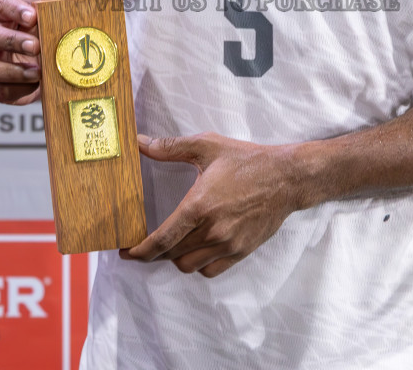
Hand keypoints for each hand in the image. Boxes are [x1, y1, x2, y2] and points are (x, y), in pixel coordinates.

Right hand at [0, 0, 69, 104]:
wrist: (45, 61)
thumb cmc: (44, 30)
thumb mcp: (52, 13)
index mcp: (1, 13)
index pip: (0, 6)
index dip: (14, 11)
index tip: (32, 17)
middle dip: (11, 41)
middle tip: (36, 46)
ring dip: (11, 71)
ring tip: (37, 72)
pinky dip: (15, 89)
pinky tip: (34, 86)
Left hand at [122, 133, 307, 277]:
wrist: (286, 177)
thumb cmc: (247, 160)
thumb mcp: (207, 146)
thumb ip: (170, 148)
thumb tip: (140, 143)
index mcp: (199, 206)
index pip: (161, 240)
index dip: (139, 251)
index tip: (125, 251)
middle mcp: (212, 230)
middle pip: (171, 255)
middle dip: (152, 253)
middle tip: (142, 246)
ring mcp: (228, 244)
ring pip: (189, 265)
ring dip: (175, 258)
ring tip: (170, 245)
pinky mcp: (241, 251)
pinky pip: (210, 270)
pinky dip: (198, 264)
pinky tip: (195, 249)